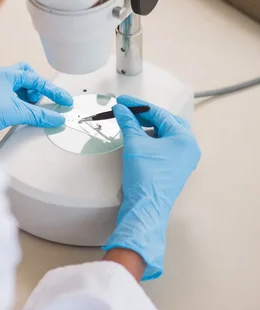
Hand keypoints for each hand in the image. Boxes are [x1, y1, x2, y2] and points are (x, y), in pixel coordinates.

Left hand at [0, 63, 72, 139]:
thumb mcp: (15, 113)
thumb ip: (38, 115)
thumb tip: (55, 118)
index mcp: (4, 73)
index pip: (35, 79)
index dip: (52, 91)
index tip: (63, 101)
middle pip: (26, 76)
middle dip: (36, 89)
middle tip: (40, 102)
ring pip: (16, 87)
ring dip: (26, 98)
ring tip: (29, 110)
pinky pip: (8, 96)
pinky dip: (17, 103)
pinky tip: (19, 113)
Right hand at [103, 95, 200, 280]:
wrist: (146, 208)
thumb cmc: (145, 175)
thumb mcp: (135, 144)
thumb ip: (128, 123)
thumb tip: (121, 109)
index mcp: (185, 138)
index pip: (160, 114)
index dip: (138, 106)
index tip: (122, 101)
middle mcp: (188, 148)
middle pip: (165, 123)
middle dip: (145, 116)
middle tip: (126, 111)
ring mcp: (183, 160)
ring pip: (165, 136)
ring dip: (147, 129)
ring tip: (130, 124)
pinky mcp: (174, 170)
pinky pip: (164, 148)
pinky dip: (151, 141)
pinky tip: (137, 139)